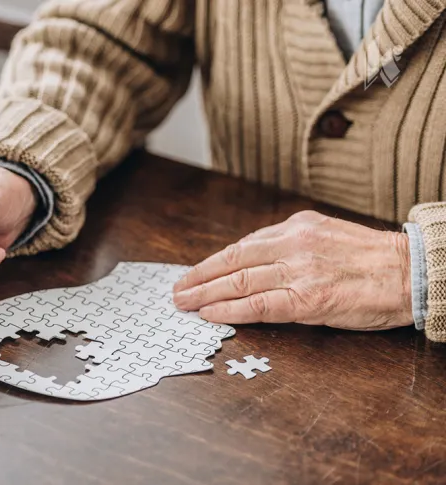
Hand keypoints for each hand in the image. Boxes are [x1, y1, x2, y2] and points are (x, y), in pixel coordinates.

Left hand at [173, 211, 412, 330]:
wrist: (411, 272)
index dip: (212, 262)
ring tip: (184, 303)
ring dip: (205, 294)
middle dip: (199, 277)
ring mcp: (299, 271)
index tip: (193, 272)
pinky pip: (259, 305)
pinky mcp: (308, 299)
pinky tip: (210, 314)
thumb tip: (254, 260)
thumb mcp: (325, 235)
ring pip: (239, 282)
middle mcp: (292, 244)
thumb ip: (290, 244)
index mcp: (296, 227)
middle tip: (177, 290)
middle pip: (232, 262)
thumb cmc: (371, 258)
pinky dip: (230, 310)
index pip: (241, 246)